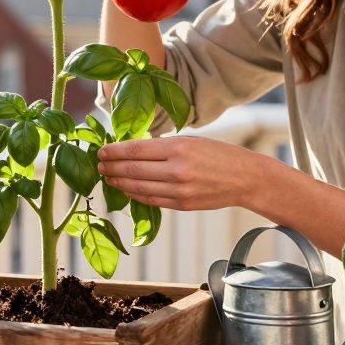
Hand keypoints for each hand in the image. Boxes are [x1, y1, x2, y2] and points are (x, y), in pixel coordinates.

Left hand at [95, 136, 269, 211]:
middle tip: (99, 164)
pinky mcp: (182, 205)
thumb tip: (133, 150)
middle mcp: (176, 169)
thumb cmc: (218, 154)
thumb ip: (164, 146)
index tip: (101, 151)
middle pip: (133, 169)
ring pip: (138, 187)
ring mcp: (179, 190)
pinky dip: (135, 194)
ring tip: (107, 177)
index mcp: (178, 147)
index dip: (114, 151)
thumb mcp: (191, 140)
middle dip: (112, 167)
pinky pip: (151, 200)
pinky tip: (126, 189)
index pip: (136, 149)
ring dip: (119, 182)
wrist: (245, 178)